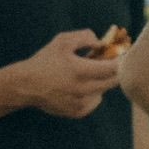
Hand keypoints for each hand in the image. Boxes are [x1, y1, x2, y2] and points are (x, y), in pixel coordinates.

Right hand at [8, 30, 122, 118]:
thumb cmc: (45, 60)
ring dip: (101, 81)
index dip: (122, 60)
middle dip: (115, 70)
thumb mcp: (62, 41)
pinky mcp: (78, 112)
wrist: (26, 85)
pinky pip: (94, 101)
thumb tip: (102, 43)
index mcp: (80, 71)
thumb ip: (85, 37)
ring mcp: (81, 103)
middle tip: (108, 61)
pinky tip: (79, 86)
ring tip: (86, 73)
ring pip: (104, 90)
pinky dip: (92, 92)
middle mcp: (83, 90)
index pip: (114, 68)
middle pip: (114, 81)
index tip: (121, 53)